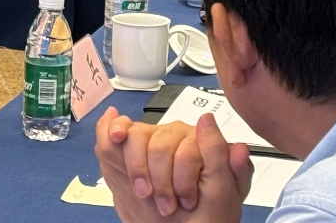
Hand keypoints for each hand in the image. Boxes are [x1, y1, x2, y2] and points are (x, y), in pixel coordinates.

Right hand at [95, 108, 251, 221]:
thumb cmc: (206, 215)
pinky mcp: (130, 146)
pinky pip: (119, 128)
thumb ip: (221, 156)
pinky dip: (113, 129)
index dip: (184, 178)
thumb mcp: (223, 191)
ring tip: (144, 191)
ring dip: (137, 168)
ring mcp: (151, 138)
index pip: (185, 149)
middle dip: (161, 181)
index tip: (187, 200)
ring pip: (136, 136)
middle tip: (167, 205)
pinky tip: (117, 136)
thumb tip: (208, 121)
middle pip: (159, 145)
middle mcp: (175, 134)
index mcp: (200, 141)